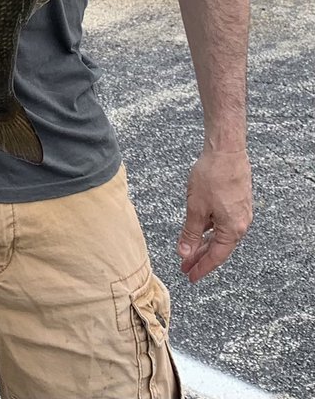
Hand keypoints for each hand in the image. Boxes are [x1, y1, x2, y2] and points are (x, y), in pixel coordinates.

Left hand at [177, 148, 252, 282]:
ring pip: (220, 234)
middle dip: (201, 257)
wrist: (226, 149)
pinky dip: (210, 228)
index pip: (216, 257)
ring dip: (204, 242)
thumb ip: (190, 233)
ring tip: (189, 250)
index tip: (190, 277)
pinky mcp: (237, 200)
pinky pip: (223, 222)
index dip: (202, 268)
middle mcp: (241, 223)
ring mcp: (240, 212)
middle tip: (186, 267)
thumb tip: (185, 254)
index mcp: (233, 229)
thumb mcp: (196, 208)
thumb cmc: (212, 176)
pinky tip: (199, 229)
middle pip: (219, 247)